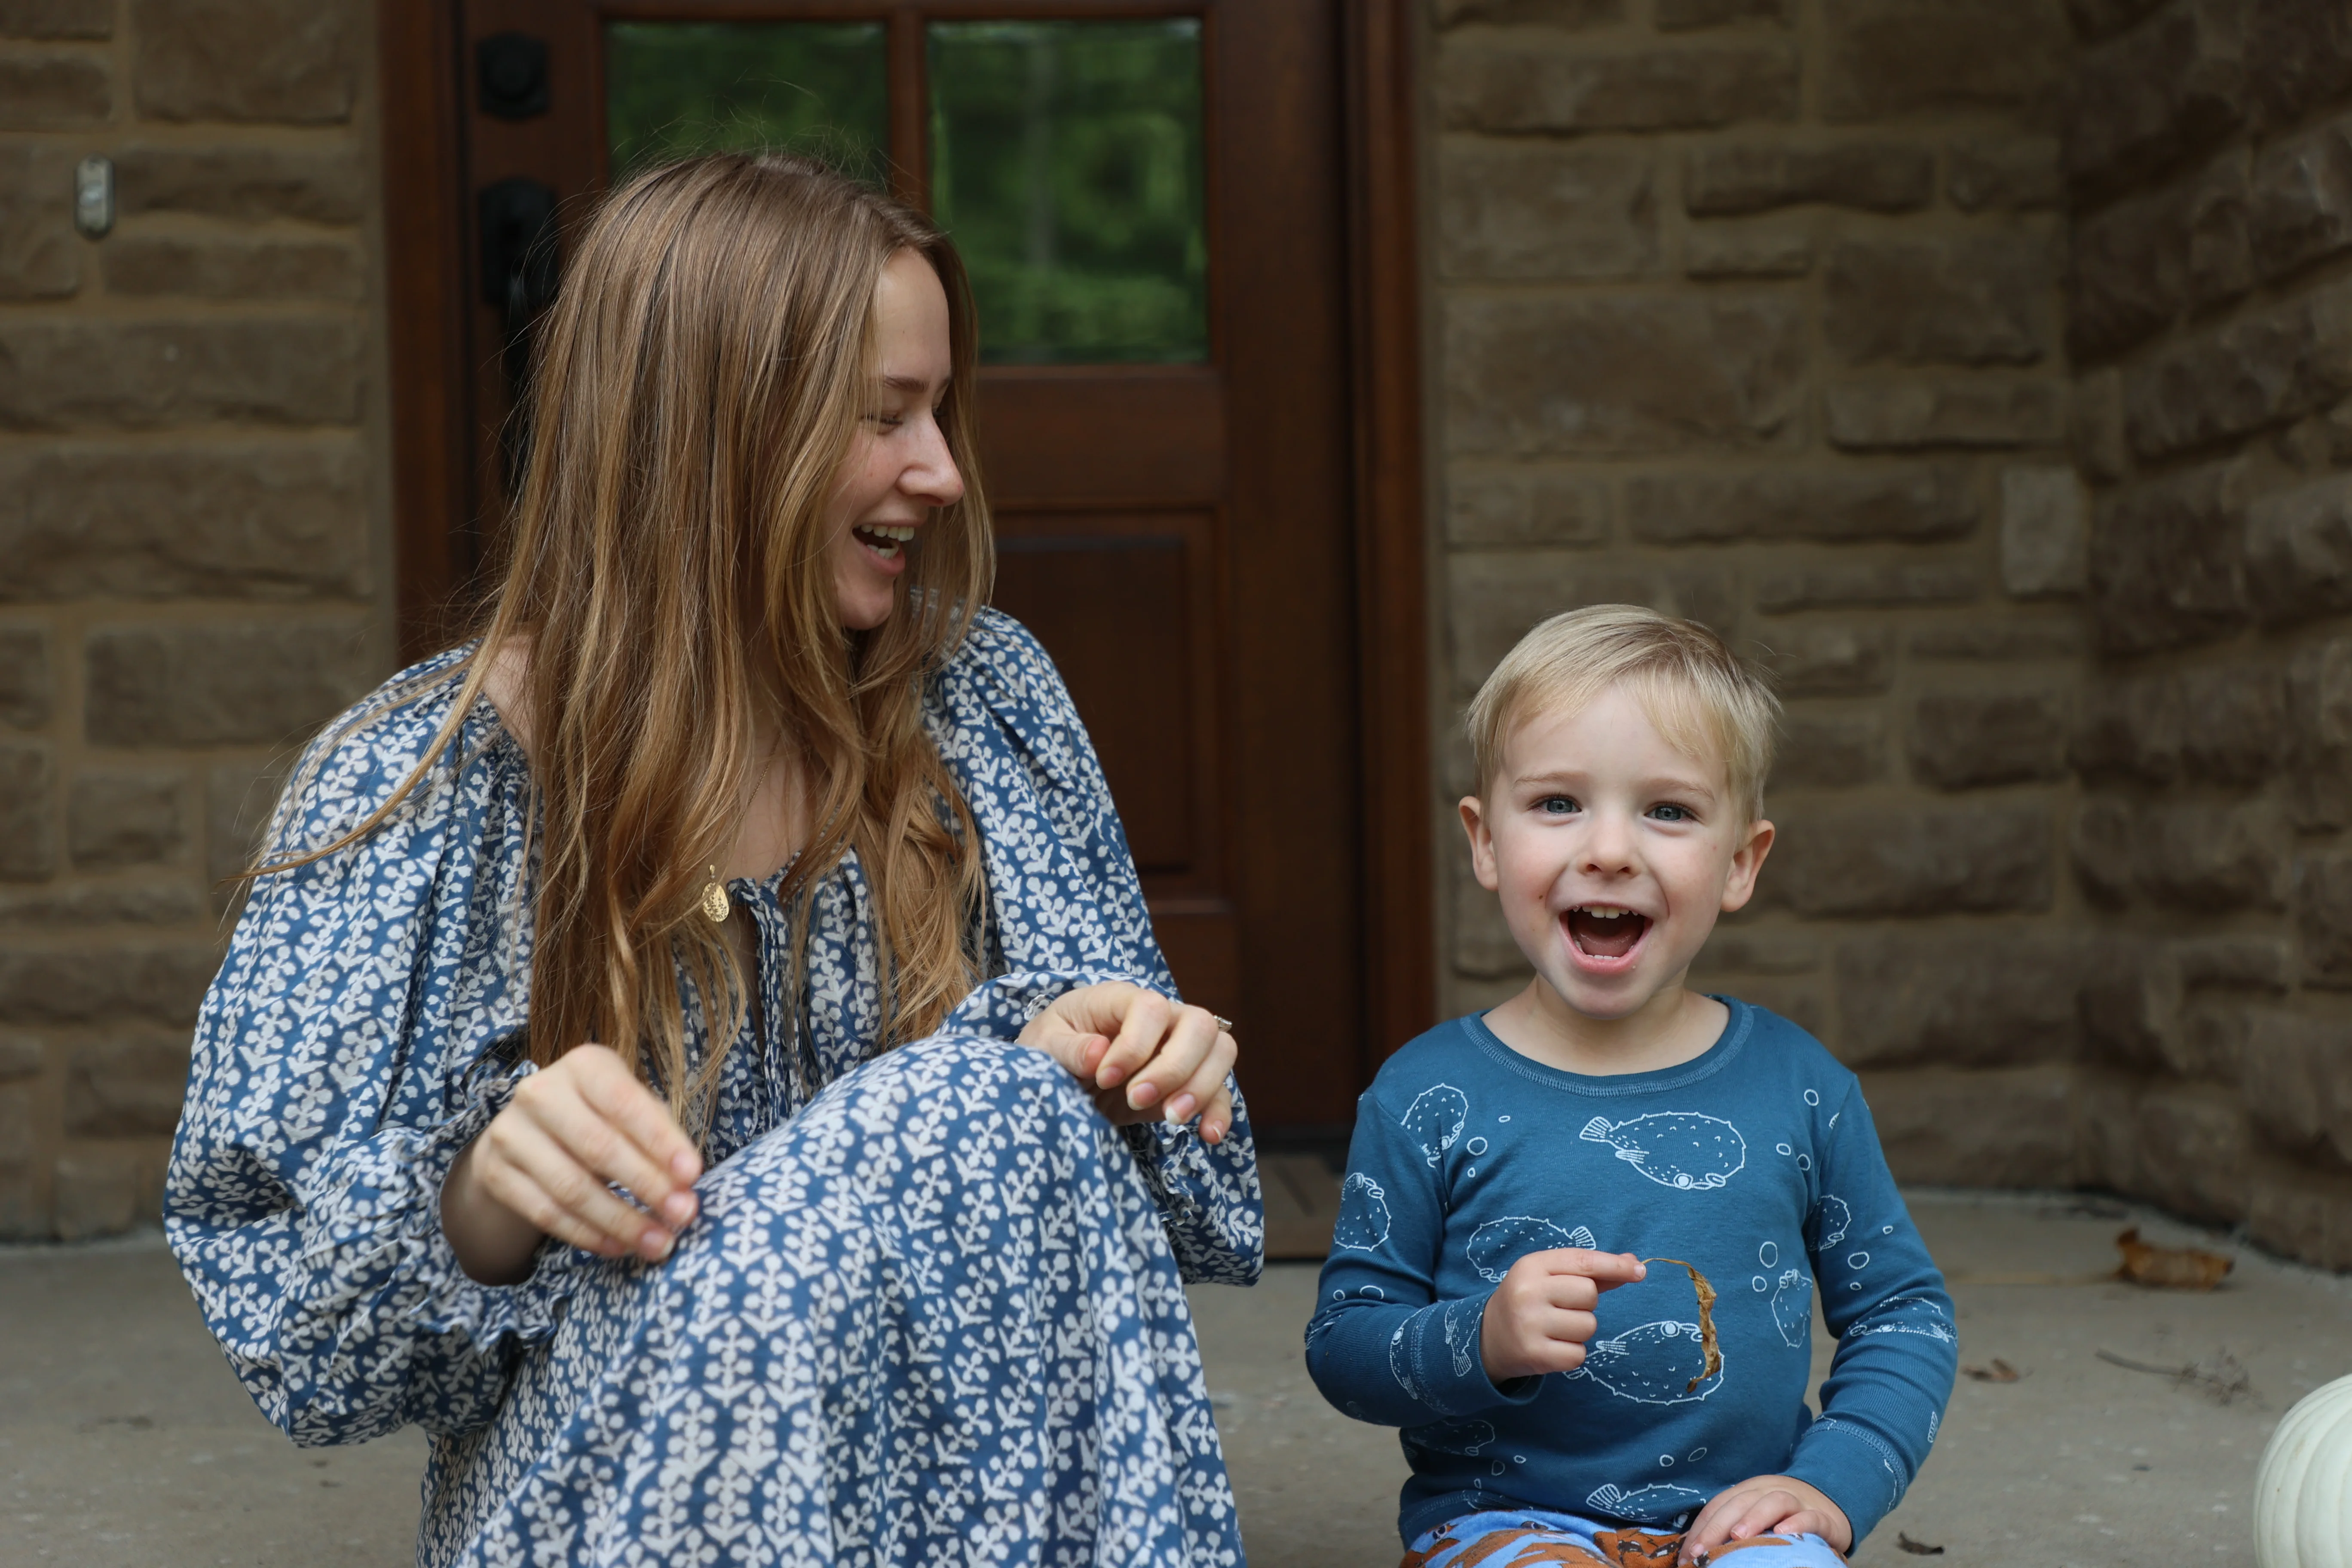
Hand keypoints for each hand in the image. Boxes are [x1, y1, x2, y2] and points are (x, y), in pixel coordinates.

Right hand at [439, 1043, 704, 1284]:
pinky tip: (619, 1246)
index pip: (625, 1103)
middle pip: (599, 1148)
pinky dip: (587, 1234)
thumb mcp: (629, 1106)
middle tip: (683, 1215)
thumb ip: (658, 1133)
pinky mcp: (495, 1173)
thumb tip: (685, 1181)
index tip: (693, 1175)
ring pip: (571, 1188)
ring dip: (621, 1221)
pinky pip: (546, 1212)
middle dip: (647, 1186)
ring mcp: (510, 1133)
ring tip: (658, 1243)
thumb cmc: (598, 1115)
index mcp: (583, 1065)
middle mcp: (540, 1092)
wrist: (527, 1129)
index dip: (661, 1141)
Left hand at [1017, 982, 1237, 1143]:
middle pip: (1199, 1026)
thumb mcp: (1043, 1043)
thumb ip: (1067, 1047)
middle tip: (1136, 1098)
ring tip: (1171, 1118)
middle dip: (1174, 1068)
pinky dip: (1218, 1112)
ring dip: (1201, 1088)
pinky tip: (1208, 1136)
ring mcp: (1181, 1048)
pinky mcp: (1187, 1082)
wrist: (1062, 1073)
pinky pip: (1220, 1090)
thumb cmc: (1052, 1046)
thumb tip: (1099, 1054)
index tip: (1104, 1077)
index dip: (1134, 1045)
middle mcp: (1162, 1018)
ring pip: (1220, 1052)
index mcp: (1122, 999)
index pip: (1151, 1008)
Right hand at [1479, 1248, 1645, 1380]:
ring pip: (1588, 1326)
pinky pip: (1579, 1354)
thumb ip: (1593, 1271)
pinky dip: (1572, 1353)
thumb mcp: (1551, 1277)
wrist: (1489, 1336)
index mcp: (1532, 1265)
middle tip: (1562, 1308)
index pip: (1583, 1261)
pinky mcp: (1534, 1354)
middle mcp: (1528, 1291)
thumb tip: (1635, 1265)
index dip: (1614, 1266)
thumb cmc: (1530, 1300)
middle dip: (1586, 1303)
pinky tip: (1552, 1346)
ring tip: (1555, 1328)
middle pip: (1589, 1294)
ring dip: (1580, 1330)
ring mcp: (1529, 1324)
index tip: (1639, 1272)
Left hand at [1678, 1475, 1851, 1564]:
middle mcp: (1769, 1491)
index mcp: (1747, 1492)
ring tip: (1739, 1538)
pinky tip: (1784, 1532)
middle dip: (1718, 1526)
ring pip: (1774, 1502)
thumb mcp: (1754, 1521)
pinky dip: (1798, 1523)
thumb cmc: (1782, 1520)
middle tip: (1702, 1551)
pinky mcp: (1822, 1517)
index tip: (1688, 1554)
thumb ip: (1730, 1531)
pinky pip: (1810, 1517)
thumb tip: (1695, 1555)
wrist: (1829, 1506)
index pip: (1719, 1505)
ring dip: (1754, 1518)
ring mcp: (1797, 1502)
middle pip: (1740, 1502)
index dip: (1701, 1528)